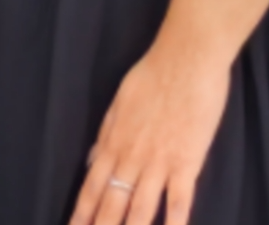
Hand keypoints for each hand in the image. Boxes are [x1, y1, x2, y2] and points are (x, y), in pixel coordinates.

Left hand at [71, 35, 228, 224]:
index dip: (81, 214)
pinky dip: (173, 224)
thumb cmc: (153, 75)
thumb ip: (105, 136)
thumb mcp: (118, 104)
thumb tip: (92, 161)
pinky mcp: (187, 163)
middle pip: (111, 205)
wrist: (185, 59)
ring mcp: (159, 163)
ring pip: (140, 210)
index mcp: (112, 143)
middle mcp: (131, 159)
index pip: (91, 188)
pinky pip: (178, 202)